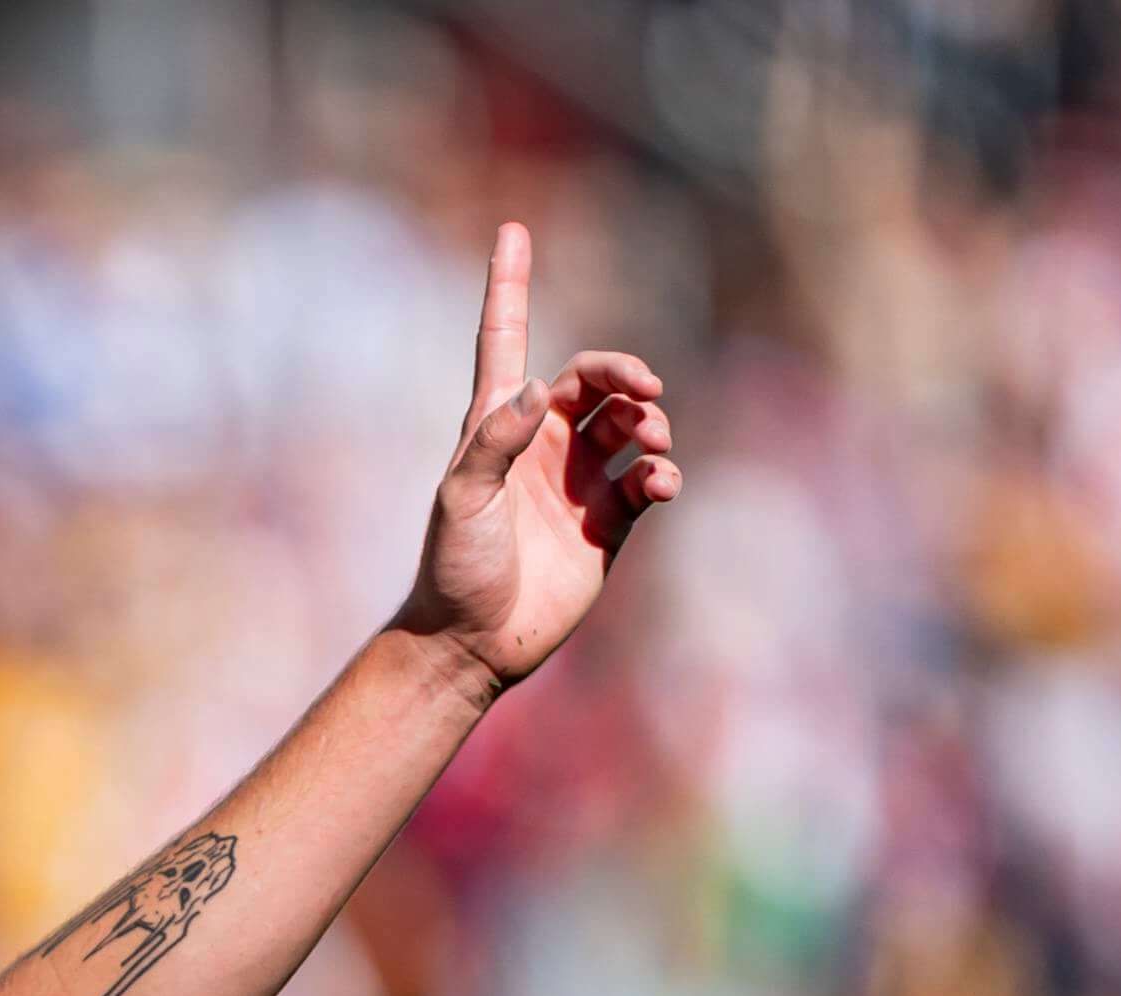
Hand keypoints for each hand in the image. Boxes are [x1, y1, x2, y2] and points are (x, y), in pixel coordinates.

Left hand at [398, 222, 675, 689]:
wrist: (475, 641)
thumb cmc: (455, 566)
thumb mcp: (462, 499)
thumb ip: (495, 441)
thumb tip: (543, 388)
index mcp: (499, 423)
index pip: (505, 337)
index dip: (509, 284)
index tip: (512, 229)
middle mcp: (544, 442)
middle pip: (597, 379)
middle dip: (627, 371)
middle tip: (645, 386)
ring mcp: (580, 479)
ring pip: (633, 423)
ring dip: (651, 421)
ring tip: (651, 443)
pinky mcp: (611, 520)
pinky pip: (651, 479)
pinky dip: (664, 474)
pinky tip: (659, 484)